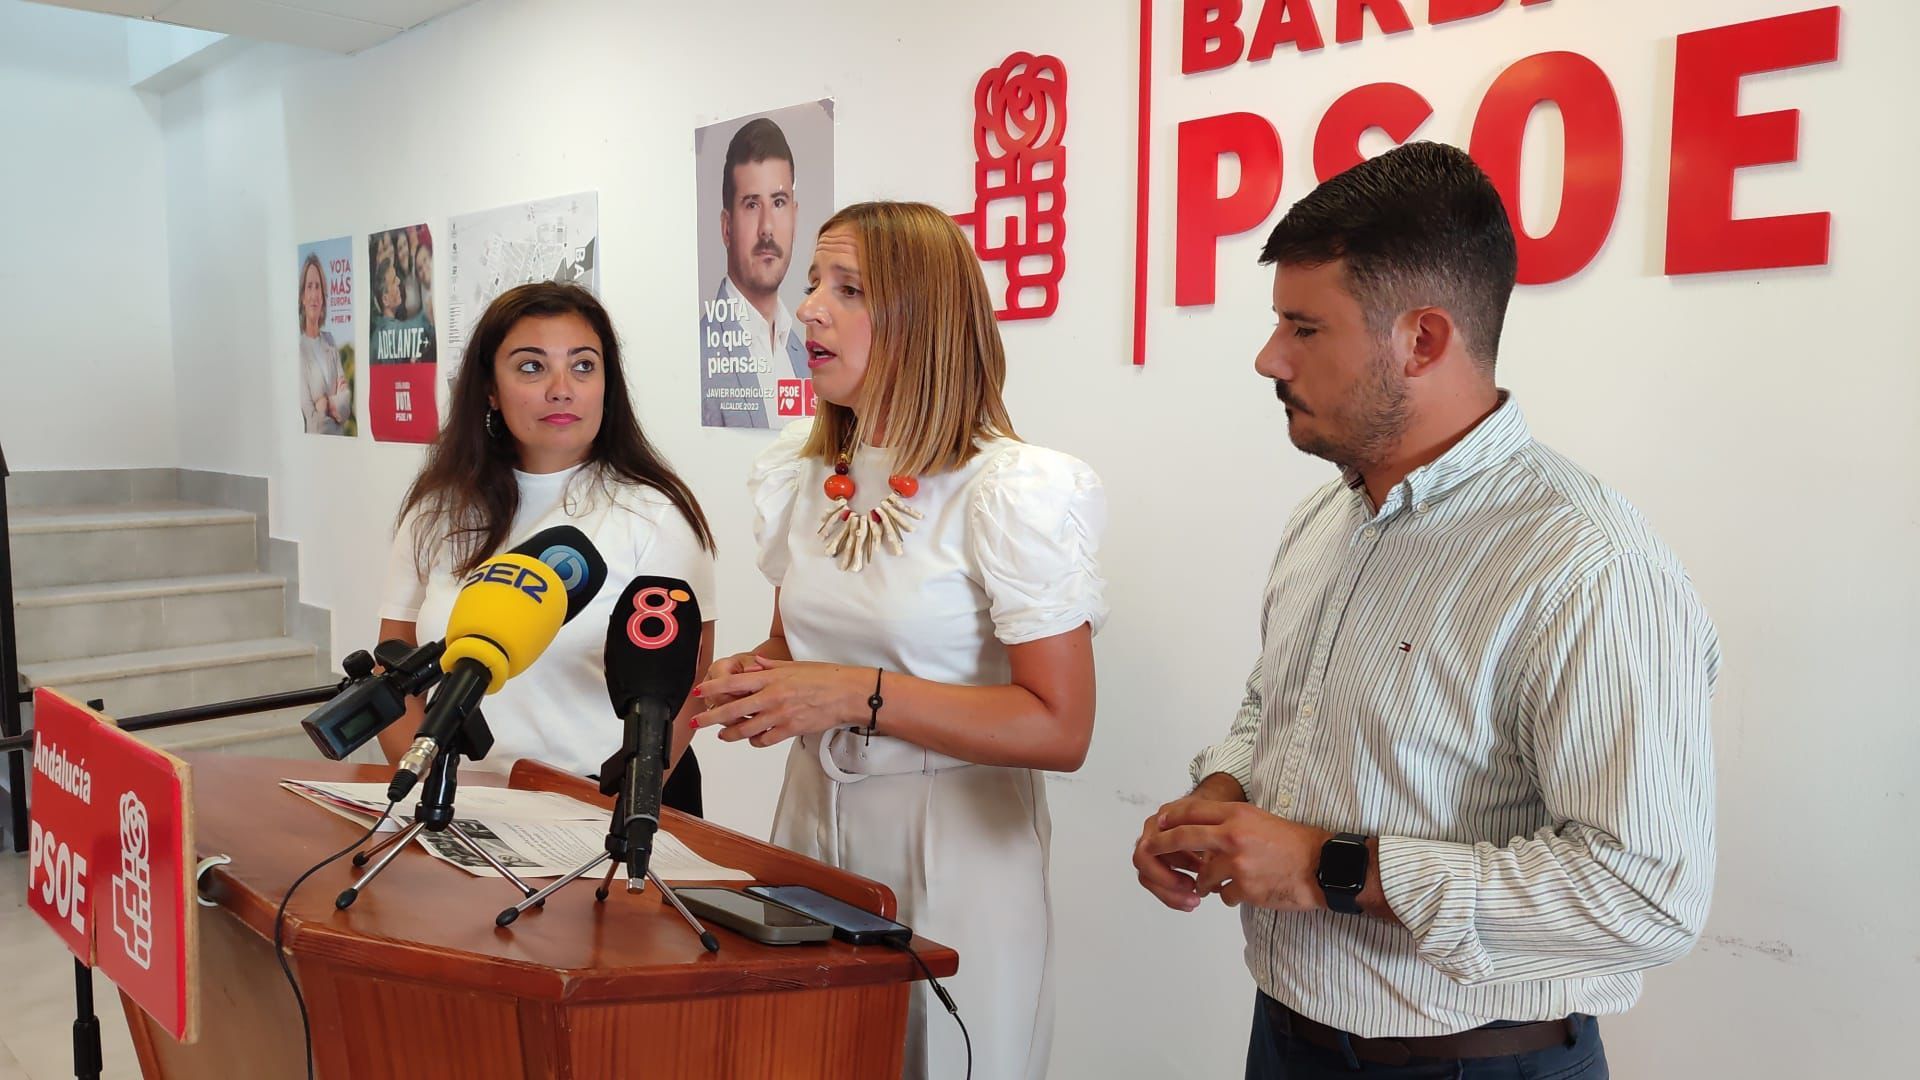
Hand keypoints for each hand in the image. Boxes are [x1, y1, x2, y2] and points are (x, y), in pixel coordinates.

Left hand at [694, 659, 866, 747]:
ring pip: (745, 729)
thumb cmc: (824, 677)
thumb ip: (771, 667)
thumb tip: (754, 665)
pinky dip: (755, 740)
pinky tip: (753, 738)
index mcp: (771, 678)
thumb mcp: (794, 665)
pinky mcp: (789, 730)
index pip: (733, 683)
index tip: (700, 692)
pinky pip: (764, 740)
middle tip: (698, 722)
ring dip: (730, 734)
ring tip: (723, 735)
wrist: (846, 694)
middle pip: (732, 710)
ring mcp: (780, 715)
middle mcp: (772, 697)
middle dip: (710, 717)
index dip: (712, 688)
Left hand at [1139, 801, 1331, 911]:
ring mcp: (1238, 863)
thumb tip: (1198, 832)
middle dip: (1163, 846)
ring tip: (1229, 880)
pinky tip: (1250, 889)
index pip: (1192, 810)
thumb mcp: (1258, 820)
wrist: (1322, 866)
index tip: (1159, 823)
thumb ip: (1228, 823)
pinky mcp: (1245, 888)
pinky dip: (1232, 896)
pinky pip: (1224, 895)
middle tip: (1152, 851)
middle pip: (1183, 838)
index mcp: (1237, 815)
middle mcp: (1233, 836)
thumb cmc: (1294, 842)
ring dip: (1209, 882)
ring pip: (1204, 876)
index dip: (1171, 817)